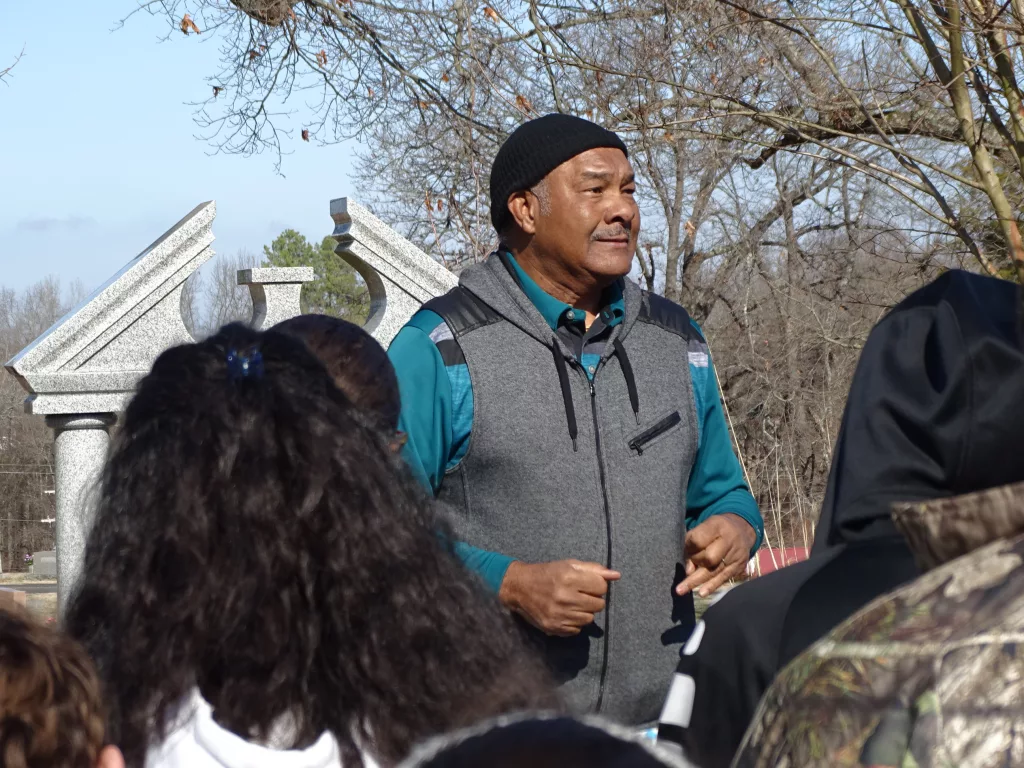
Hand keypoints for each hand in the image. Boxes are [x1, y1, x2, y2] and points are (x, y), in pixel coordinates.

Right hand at [498, 559, 620, 636]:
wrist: (519, 587)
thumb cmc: (547, 573)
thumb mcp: (569, 565)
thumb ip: (593, 569)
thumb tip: (616, 575)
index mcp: (569, 578)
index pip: (601, 587)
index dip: (597, 585)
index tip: (588, 584)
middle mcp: (565, 597)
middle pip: (598, 605)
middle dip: (593, 599)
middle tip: (580, 594)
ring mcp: (559, 615)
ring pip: (589, 619)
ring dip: (584, 612)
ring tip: (572, 603)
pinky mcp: (554, 627)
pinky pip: (577, 630)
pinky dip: (574, 622)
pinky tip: (565, 612)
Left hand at [677, 514, 755, 596]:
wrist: (742, 530)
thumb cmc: (717, 529)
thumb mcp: (705, 526)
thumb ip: (693, 542)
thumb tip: (688, 569)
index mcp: (717, 525)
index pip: (698, 539)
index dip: (688, 547)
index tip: (683, 551)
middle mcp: (729, 540)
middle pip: (709, 557)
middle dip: (694, 564)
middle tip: (686, 568)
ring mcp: (735, 555)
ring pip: (714, 570)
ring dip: (696, 581)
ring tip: (681, 590)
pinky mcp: (738, 567)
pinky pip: (723, 578)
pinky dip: (711, 586)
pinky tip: (701, 593)